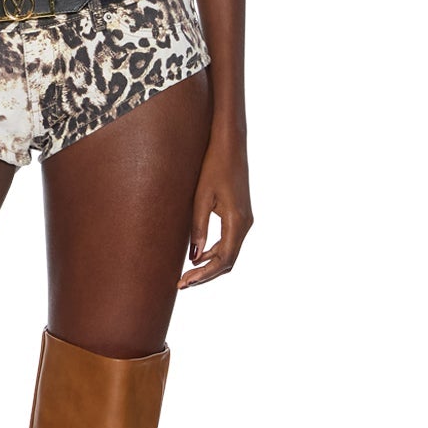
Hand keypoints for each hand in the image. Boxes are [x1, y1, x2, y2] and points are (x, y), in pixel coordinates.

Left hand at [178, 133, 252, 288]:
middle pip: (228, 261)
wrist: (230, 143)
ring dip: (210, 265)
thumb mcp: (201, 198)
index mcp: (237, 222)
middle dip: (206, 275)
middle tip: (182, 284)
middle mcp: (245, 224)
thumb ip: (198, 228)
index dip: (204, 275)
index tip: (184, 283)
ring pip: (229, 253)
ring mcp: (245, 220)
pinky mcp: (240, 214)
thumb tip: (194, 256)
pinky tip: (198, 255)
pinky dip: (215, 252)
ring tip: (187, 273)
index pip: (223, 260)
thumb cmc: (213, 166)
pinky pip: (230, 241)